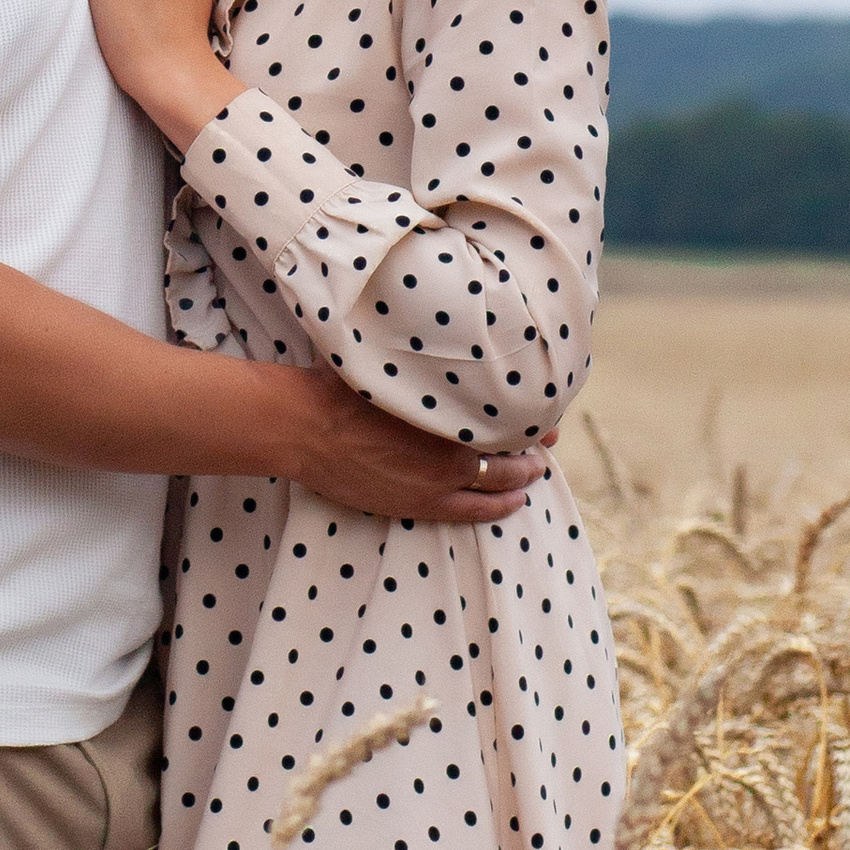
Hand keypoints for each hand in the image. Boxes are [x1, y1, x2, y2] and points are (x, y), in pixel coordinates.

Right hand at [259, 365, 551, 524]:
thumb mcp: (388, 362)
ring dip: (518, 482)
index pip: (502, 423)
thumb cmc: (340, 387)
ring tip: (532, 477)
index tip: (544, 416)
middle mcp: (447, 455)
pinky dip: (496, 506)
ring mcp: (433, 486)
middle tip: (545, 446)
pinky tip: (510, 503)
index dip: (528, 422)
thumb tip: (440, 337)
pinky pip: (469, 512)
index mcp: (445, 417)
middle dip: (529, 453)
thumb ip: (422, 363)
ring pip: (493, 489)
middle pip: (505, 457)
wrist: (304, 427)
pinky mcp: (414, 505)